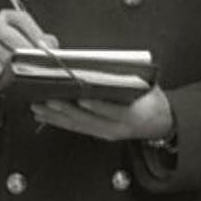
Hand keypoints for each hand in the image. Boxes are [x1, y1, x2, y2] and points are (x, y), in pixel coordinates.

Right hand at [0, 9, 58, 89]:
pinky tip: (12, 77)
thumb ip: (43, 39)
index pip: (22, 20)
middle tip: (38, 61)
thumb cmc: (14, 44)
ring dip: (17, 65)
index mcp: (8, 16)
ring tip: (28, 72)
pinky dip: (5, 74)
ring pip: (3, 54)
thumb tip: (51, 47)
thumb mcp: (29, 35)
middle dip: (27, 50)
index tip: (45, 47)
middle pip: (11, 36)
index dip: (36, 33)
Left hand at [31, 85, 172, 142]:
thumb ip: (127, 78)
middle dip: (66, 110)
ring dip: (56, 117)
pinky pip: (77, 128)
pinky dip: (59, 121)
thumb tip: (101, 65)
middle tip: (48, 99)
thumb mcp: (148, 86)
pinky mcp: (100, 134)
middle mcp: (118, 128)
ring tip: (38, 107)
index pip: (113, 111)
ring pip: (78, 126)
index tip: (80, 97)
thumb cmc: (152, 99)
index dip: (96, 105)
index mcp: (134, 115)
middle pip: (89, 120)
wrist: (162, 122)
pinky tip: (45, 116)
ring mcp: (107, 133)